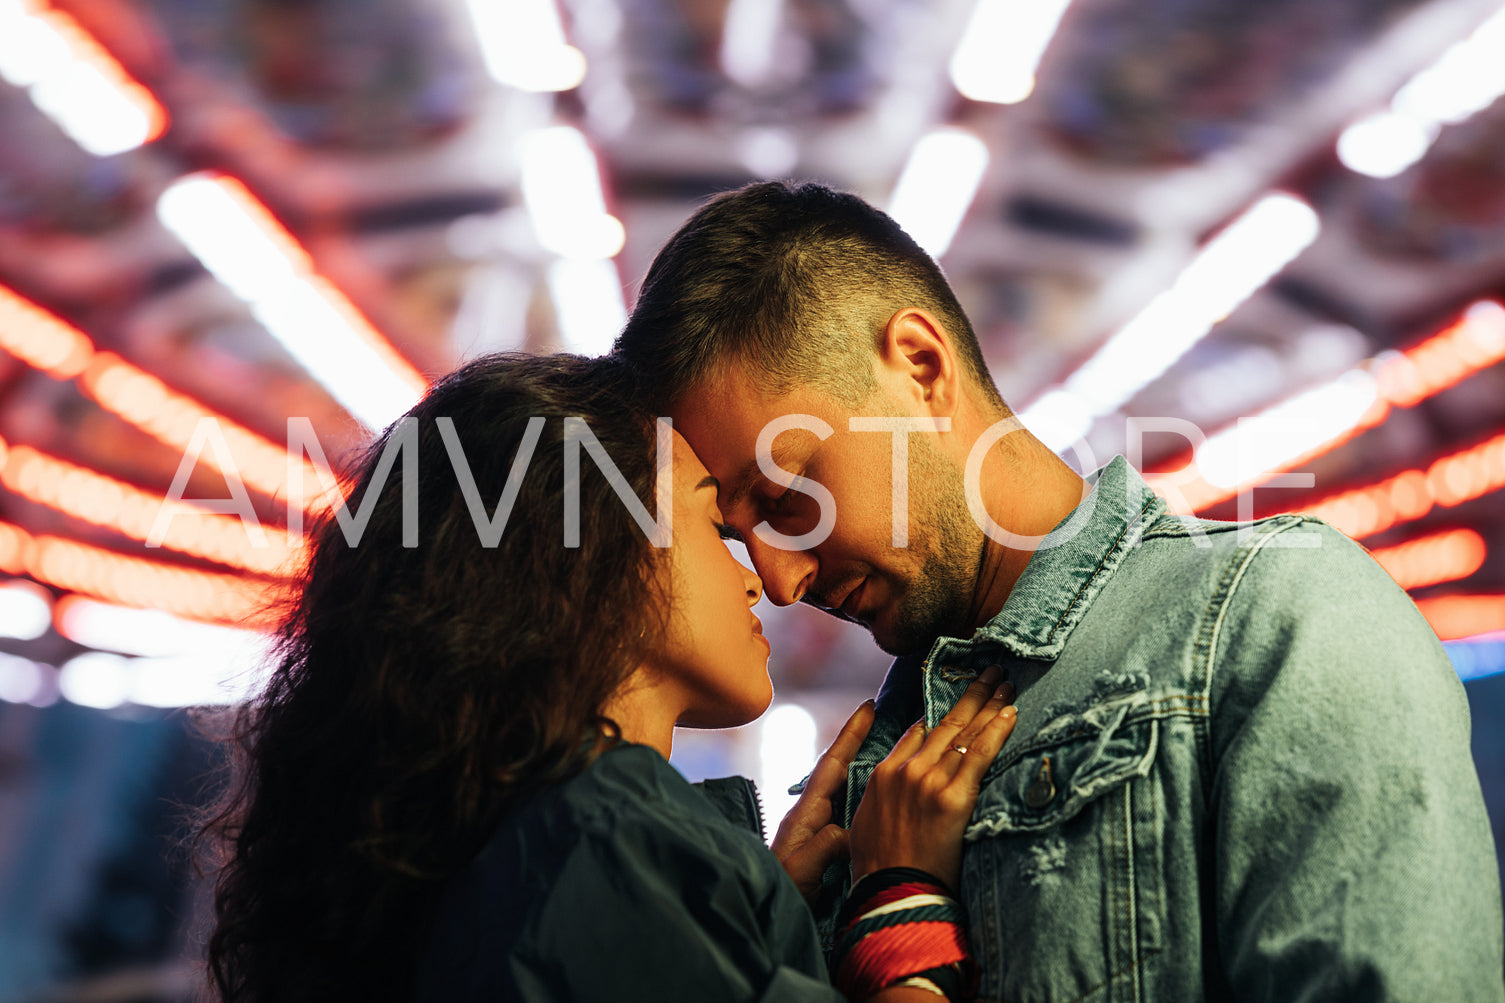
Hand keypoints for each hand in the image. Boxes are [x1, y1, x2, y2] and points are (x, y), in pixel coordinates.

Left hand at [772, 700, 873, 904]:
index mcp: (805, 815)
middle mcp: (812, 817)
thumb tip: (849, 828)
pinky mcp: (825, 848)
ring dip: (868, 771)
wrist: (766, 917)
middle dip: (861, 745)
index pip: (831, 765)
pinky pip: (852, 814)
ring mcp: (818, 831)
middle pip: (840, 771)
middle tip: (887, 722)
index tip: (867, 708)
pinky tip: (885, 800)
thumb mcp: (801, 869)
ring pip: (848, 791)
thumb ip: (824, 845)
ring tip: (895, 754)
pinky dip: (868, 799)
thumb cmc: (780, 893)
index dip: (850, 736)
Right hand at [849, 666, 1015, 890]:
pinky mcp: (952, 797)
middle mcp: (905, 770)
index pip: (918, 732)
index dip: (942, 713)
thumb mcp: (868, 823)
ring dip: (989, 704)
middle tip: (990, 672)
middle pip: (944, 723)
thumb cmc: (879, 869)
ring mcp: (928, 781)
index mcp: (883, 773)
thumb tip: (896, 783)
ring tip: (1006, 684)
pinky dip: (996, 730)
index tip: (959, 700)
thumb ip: (883, 796)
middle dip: (970, 695)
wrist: (890, 894)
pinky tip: (1010, 712)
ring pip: (964, 733)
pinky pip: (979, 754)